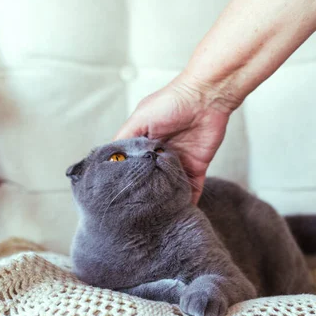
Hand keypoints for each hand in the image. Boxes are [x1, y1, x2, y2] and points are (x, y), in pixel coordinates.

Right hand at [115, 74, 237, 203]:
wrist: (206, 97)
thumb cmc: (171, 102)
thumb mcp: (140, 119)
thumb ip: (126, 139)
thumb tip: (110, 160)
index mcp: (144, 144)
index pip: (130, 166)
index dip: (124, 180)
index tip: (116, 197)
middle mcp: (159, 156)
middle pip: (150, 181)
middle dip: (145, 195)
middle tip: (136, 214)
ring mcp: (178, 164)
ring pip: (169, 189)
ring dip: (165, 202)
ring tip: (155, 218)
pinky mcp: (197, 168)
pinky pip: (191, 189)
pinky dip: (187, 202)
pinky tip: (179, 215)